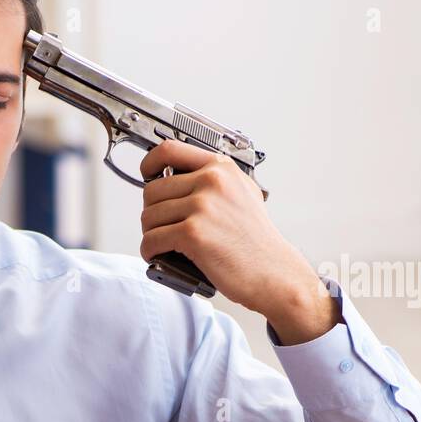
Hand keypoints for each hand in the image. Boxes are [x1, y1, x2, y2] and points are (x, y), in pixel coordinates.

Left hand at [139, 140, 338, 343]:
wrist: (273, 272)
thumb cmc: (256, 241)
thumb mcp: (242, 194)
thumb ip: (214, 181)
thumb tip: (178, 178)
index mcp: (221, 168)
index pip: (170, 150)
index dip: (150, 163)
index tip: (147, 173)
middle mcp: (212, 181)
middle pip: (152, 190)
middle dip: (152, 212)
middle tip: (160, 226)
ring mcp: (202, 206)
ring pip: (149, 217)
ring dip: (151, 234)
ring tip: (163, 244)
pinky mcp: (193, 233)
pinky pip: (151, 239)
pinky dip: (149, 251)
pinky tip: (158, 255)